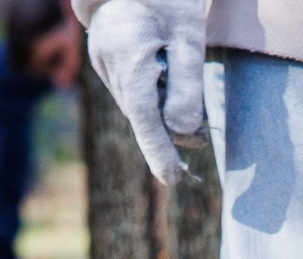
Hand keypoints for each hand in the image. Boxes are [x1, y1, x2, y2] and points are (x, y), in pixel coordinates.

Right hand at [80, 0, 207, 183]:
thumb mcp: (189, 34)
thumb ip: (187, 86)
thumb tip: (184, 133)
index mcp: (130, 59)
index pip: (146, 120)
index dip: (160, 153)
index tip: (173, 179)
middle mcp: (110, 65)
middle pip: (142, 114)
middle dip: (168, 131)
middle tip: (200, 139)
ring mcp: (102, 61)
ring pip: (136, 103)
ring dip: (159, 112)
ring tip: (186, 108)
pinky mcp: (104, 58)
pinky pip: (130, 88)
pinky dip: (149, 95)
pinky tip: (164, 80)